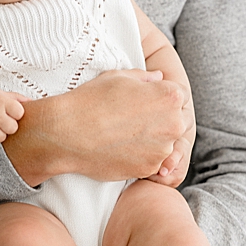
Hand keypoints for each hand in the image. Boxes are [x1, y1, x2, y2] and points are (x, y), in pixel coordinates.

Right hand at [0, 87, 27, 148]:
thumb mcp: (1, 93)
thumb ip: (18, 98)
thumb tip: (34, 102)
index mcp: (2, 101)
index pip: (20, 113)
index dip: (16, 114)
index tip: (10, 113)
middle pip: (13, 128)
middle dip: (8, 126)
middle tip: (1, 121)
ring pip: (2, 138)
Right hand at [2, 69, 193, 185]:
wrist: (67, 134)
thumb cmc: (91, 99)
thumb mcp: (118, 77)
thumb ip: (145, 77)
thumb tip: (159, 77)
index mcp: (170, 96)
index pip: (178, 96)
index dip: (160, 98)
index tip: (144, 102)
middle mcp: (173, 123)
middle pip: (175, 120)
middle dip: (160, 119)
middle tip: (132, 120)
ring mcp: (163, 149)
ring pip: (165, 143)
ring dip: (151, 140)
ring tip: (123, 134)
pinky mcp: (149, 168)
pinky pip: (151, 161)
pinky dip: (140, 157)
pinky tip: (119, 148)